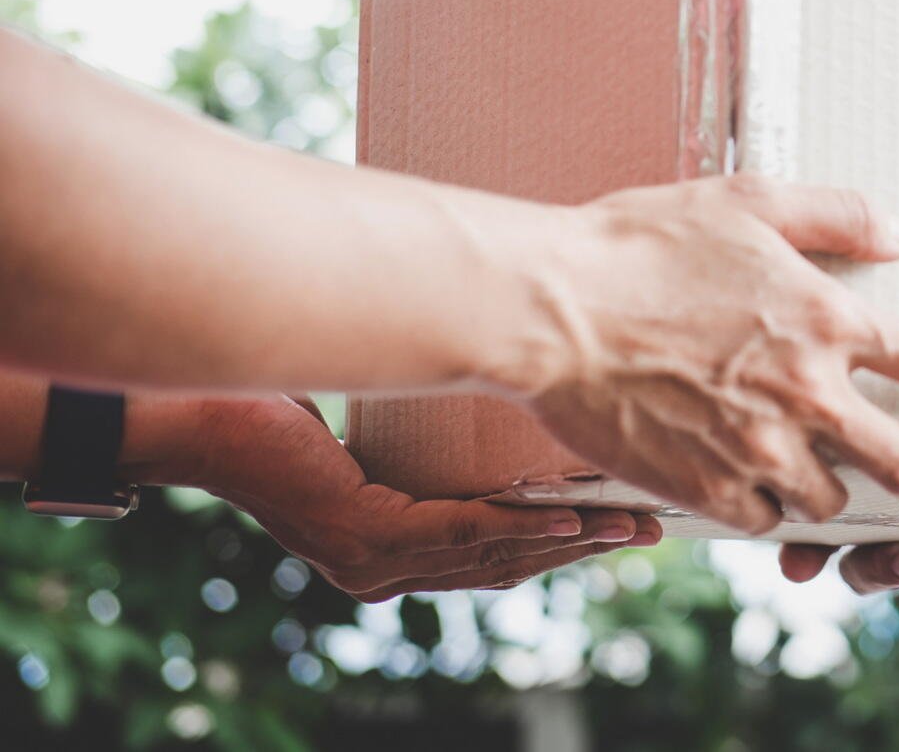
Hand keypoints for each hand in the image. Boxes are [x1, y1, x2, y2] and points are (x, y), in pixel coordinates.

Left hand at [192, 396, 656, 601]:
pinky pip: (459, 532)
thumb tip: (489, 376)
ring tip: (629, 526)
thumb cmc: (274, 402)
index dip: (560, 542)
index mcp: (384, 548)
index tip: (620, 520)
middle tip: (650, 529)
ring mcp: (370, 563)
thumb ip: (423, 432)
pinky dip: (521, 525)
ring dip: (570, 542)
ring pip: (492, 555)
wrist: (198, 410)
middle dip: (585, 548)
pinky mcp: (364, 538)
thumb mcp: (373, 422)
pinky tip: (568, 518)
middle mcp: (379, 571)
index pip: (488, 552)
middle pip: (504, 565)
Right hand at [513, 176, 898, 535]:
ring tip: (832, 486)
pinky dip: (767, 509)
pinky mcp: (707, 488)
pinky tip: (758, 492)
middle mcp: (805, 394)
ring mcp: (758, 449)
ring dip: (834, 491)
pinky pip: (761, 519)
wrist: (554, 309)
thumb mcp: (750, 200)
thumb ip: (839, 215)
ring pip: (828, 498)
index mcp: (825, 320)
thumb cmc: (643, 243)